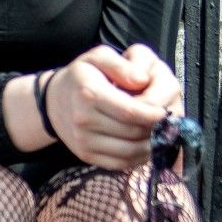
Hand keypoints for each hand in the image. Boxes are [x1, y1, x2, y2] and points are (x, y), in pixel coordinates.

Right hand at [45, 44, 180, 169]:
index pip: (130, 112)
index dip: (155, 114)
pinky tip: (146, 144)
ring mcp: (84, 142)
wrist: (53, 102)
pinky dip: (139, 157)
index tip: (168, 111)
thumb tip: (143, 80)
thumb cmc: (82, 76)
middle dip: (156, 128)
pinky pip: (121, 163)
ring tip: (160, 133)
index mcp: (90, 93)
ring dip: (151, 144)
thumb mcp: (98, 57)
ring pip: (130, 151)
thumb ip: (122, 65)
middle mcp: (84, 121)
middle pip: (133, 132)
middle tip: (167, 121)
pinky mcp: (87, 156)